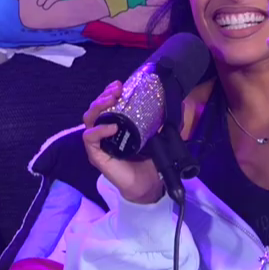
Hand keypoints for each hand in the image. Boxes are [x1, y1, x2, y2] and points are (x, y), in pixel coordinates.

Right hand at [79, 80, 205, 205]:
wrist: (149, 185)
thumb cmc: (151, 162)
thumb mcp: (160, 137)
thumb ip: (166, 123)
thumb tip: (179, 104)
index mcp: (116, 125)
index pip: (107, 104)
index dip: (110, 92)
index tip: (121, 84)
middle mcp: (104, 132)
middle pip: (95, 108)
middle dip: (104, 96)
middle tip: (116, 90)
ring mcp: (99, 143)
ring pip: (89, 119)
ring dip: (98, 107)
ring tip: (111, 101)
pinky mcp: (96, 155)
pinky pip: (90, 138)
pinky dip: (99, 130)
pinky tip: (112, 127)